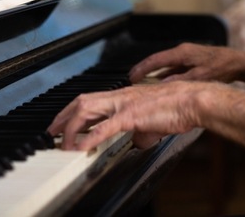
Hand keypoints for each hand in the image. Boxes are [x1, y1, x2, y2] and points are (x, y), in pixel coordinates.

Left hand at [47, 80, 204, 150]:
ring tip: (62, 143)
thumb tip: (137, 142)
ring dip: (71, 128)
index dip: (74, 112)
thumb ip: (143, 131)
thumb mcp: (155, 122)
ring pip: (87, 110)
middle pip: (82, 101)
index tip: (64, 124)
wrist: (193, 100)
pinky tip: (81, 148)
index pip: (92, 100)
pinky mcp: (132, 115)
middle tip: (51, 133)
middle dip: (62, 117)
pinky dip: (90, 138)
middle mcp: (122, 96)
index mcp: (126, 95)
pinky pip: (105, 127)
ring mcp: (125, 104)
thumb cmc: (180, 107)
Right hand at [128, 42, 244, 84]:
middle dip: (144, 71)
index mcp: (182, 52)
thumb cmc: (223, 66)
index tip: (131, 76)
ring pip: (166, 66)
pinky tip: (162, 85)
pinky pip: (174, 69)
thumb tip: (163, 86)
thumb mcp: (200, 76)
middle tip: (132, 80)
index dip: (142, 68)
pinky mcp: (192, 62)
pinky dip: (166, 76)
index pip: (156, 59)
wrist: (238, 63)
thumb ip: (181, 81)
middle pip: (158, 61)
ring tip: (144, 85)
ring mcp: (188, 57)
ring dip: (155, 74)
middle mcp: (183, 52)